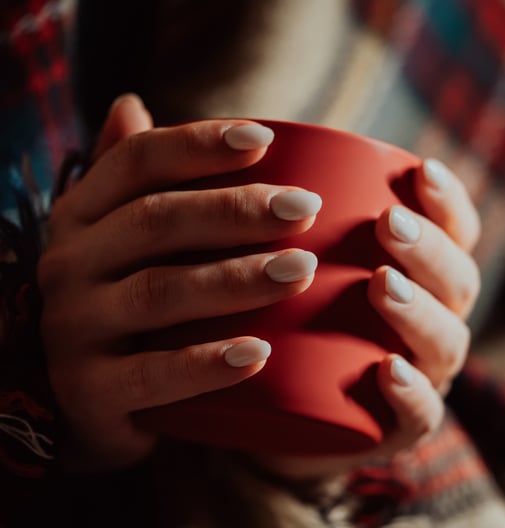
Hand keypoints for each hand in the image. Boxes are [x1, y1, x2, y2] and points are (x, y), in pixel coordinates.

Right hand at [39, 95, 322, 470]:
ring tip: (301, 271)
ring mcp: (72, 329)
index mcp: (83, 216)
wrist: (89, 401)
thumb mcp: (127, 242)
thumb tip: (130, 102)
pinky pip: (151, 376)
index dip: (198, 144)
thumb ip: (135, 181)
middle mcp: (67, 264)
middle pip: (156, 221)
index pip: (136, 162)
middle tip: (305, 209)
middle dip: (235, 211)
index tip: (266, 140)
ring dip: (235, 280)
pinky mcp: (87, 393)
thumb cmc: (131, 305)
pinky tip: (259, 355)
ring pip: (160, 292)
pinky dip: (206, 365)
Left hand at [256, 158, 480, 477]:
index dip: (448, 203)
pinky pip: (420, 416)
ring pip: (446, 343)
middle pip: (457, 283)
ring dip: (420, 312)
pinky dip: (411, 393)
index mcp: (420, 278)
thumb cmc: (278, 321)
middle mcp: (431, 323)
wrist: (264, 418)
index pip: (454, 234)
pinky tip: (388, 369)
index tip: (422, 171)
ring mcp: (421, 378)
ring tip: (382, 284)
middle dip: (429, 249)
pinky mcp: (396, 430)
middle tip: (387, 224)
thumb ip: (266, 212)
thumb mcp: (276, 262)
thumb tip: (206, 129)